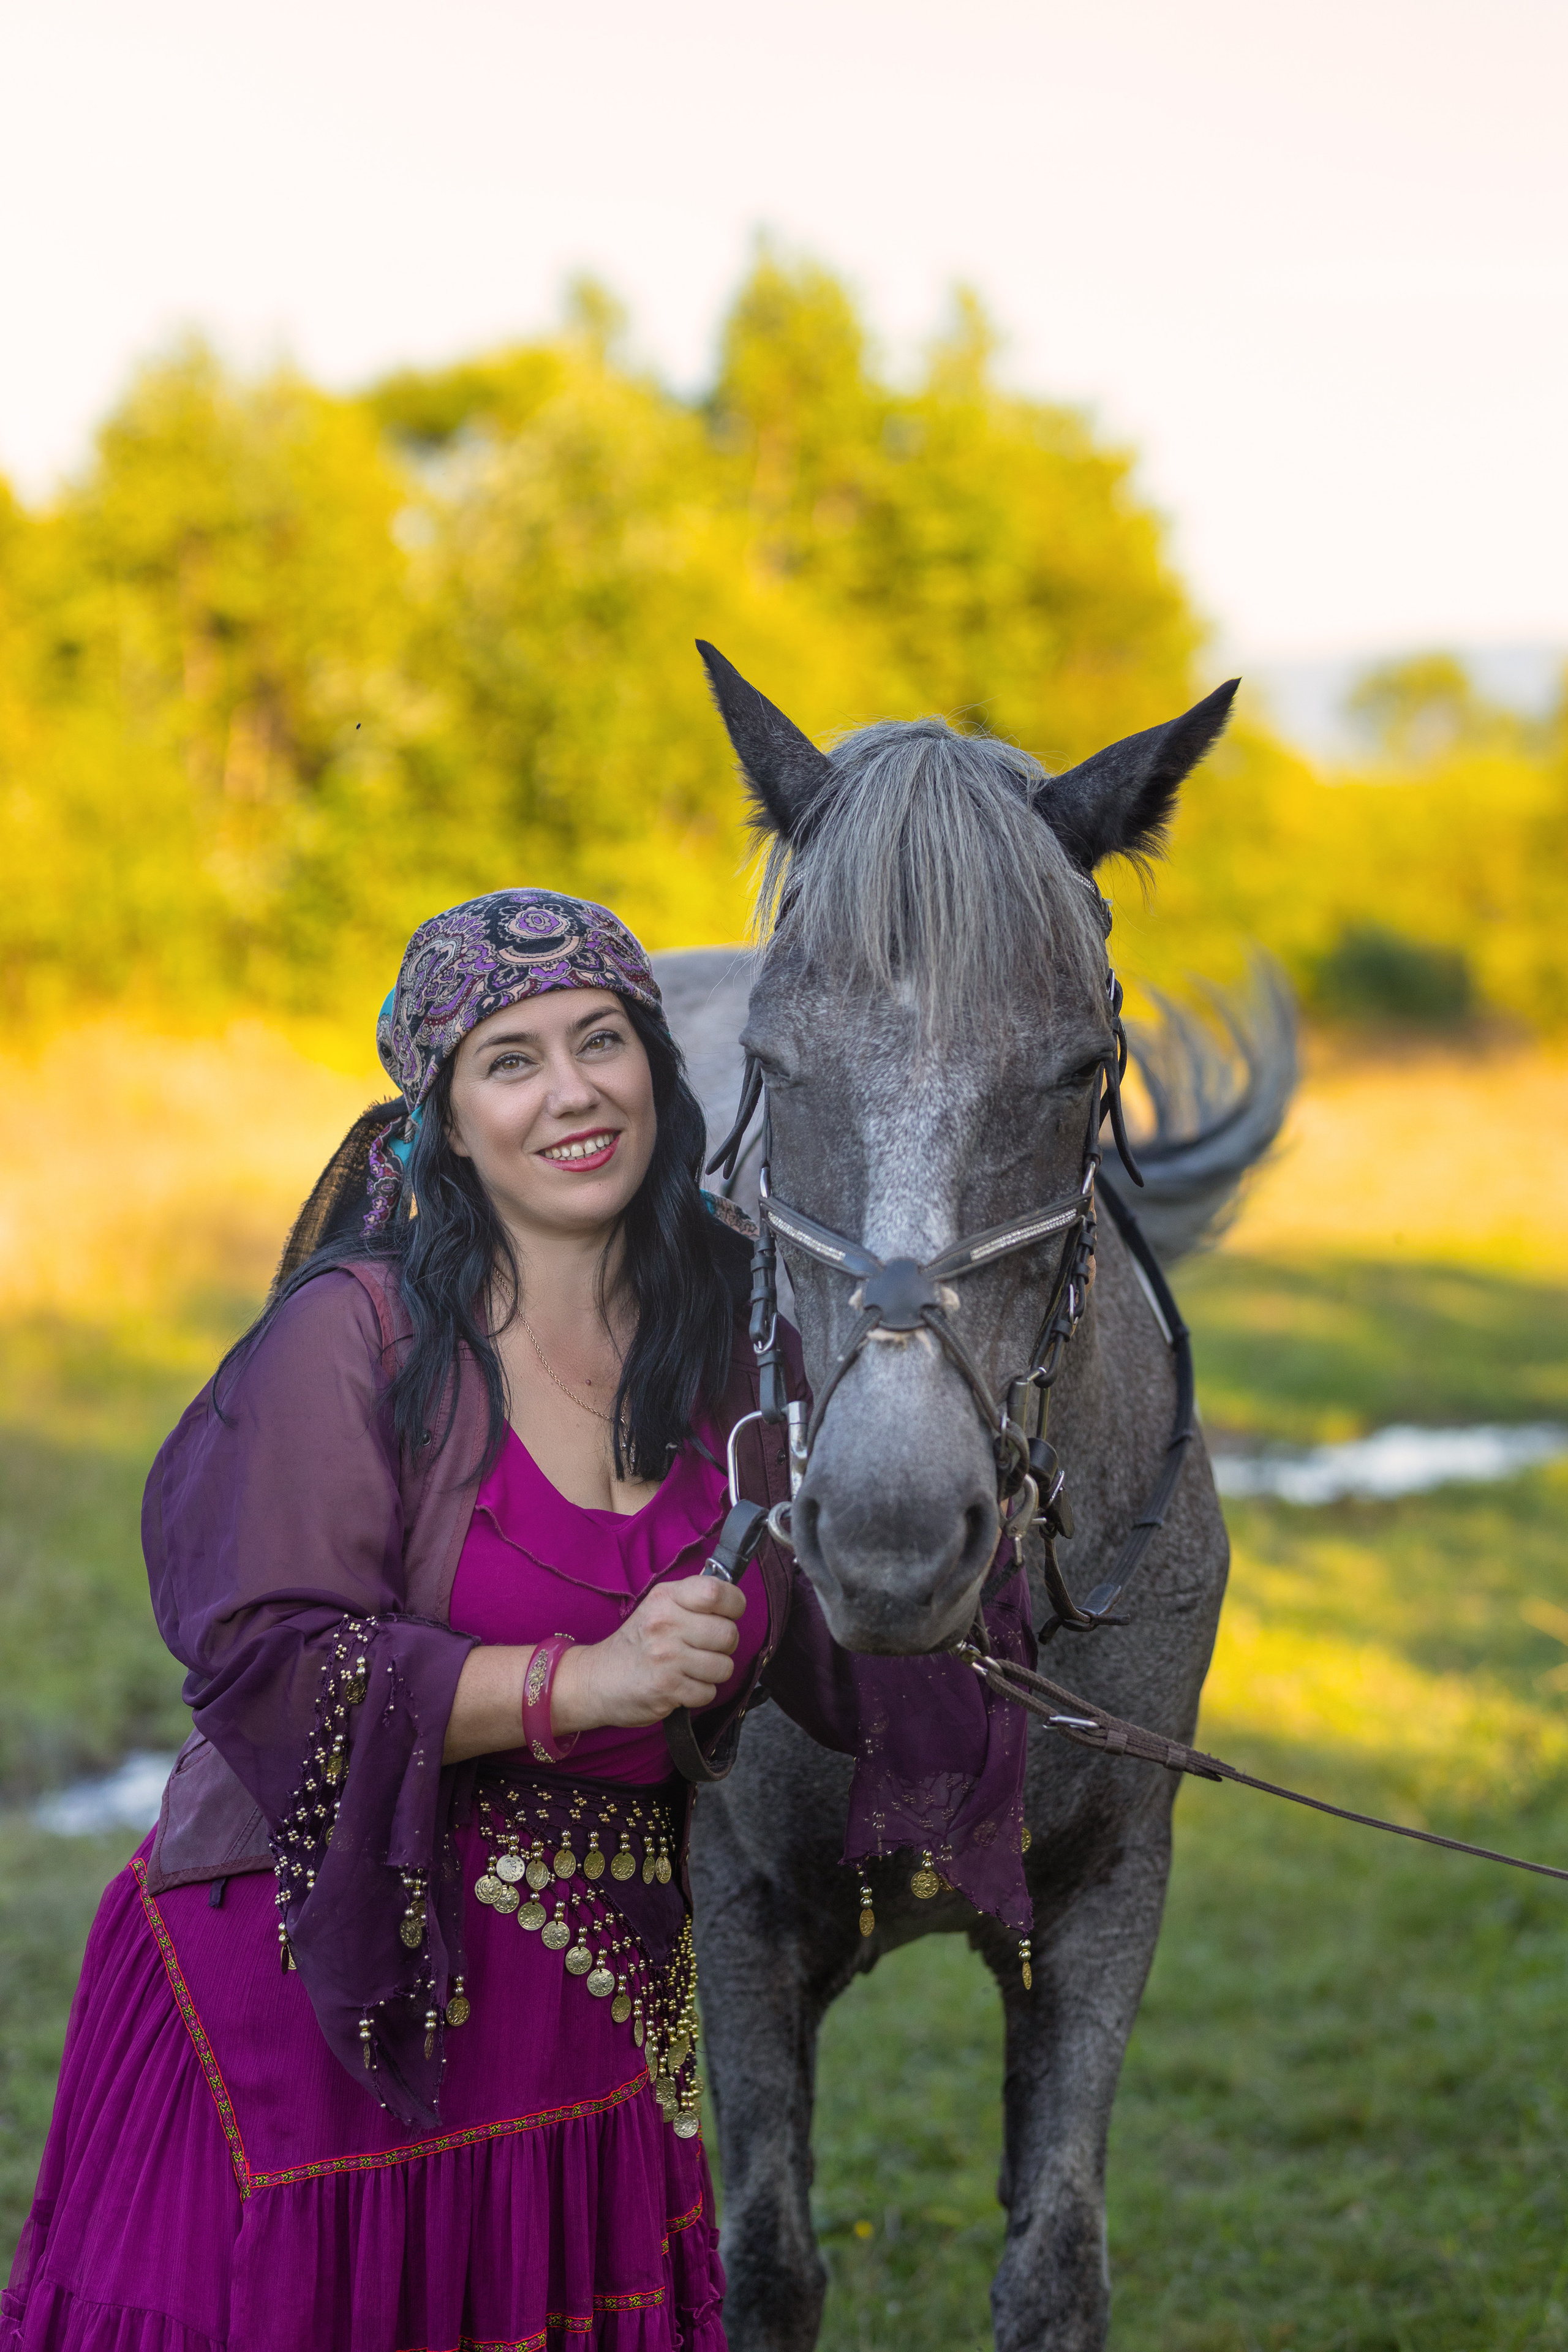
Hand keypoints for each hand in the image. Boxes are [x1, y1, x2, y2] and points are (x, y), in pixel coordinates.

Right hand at [553, 1576, 746, 1732]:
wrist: (596, 1680)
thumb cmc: (637, 1643)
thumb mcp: (658, 1607)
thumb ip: (692, 1600)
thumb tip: (733, 1601)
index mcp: (666, 1598)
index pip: (716, 1591)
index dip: (733, 1605)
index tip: (727, 1615)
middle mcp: (665, 1623)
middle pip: (728, 1634)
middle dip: (724, 1646)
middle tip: (704, 1649)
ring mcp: (666, 1657)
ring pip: (724, 1667)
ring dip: (713, 1673)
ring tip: (691, 1669)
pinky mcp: (666, 1688)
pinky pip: (708, 1693)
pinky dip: (699, 1694)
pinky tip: (680, 1686)